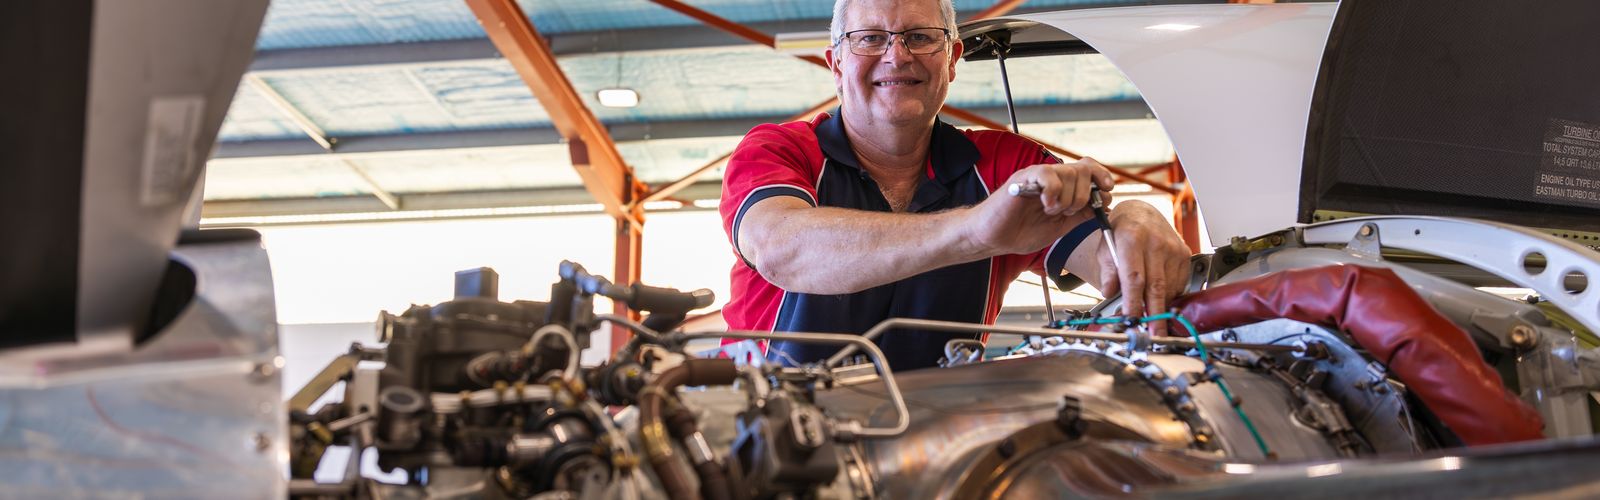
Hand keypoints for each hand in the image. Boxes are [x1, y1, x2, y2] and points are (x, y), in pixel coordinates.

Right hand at [965, 159, 1114, 255]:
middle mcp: (1051, 177)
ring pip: (1069, 173)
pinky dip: (1053, 192)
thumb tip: (1104, 206)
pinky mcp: (1024, 178)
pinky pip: (1048, 174)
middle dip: (1085, 194)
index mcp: (1062, 186)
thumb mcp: (1060, 227)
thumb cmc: (1020, 232)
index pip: (1089, 169)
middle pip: (1084, 170)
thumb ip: (1080, 215)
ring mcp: (1038, 176)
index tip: (1107, 193)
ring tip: (1052, 211)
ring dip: (1068, 198)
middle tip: (1069, 211)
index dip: (1102, 178)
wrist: (993, 238)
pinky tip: (1045, 205)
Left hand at [1095, 200, 1192, 330]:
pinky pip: (1179, 283)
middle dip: (1155, 314)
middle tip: (1153, 334)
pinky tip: (1160, 297)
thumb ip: (1107, 270)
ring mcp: (1173, 248)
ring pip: (1169, 288)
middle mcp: (1156, 242)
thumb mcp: (1105, 247)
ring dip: (1160, 305)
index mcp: (1132, 237)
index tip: (1132, 320)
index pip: (1134, 277)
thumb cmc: (1121, 231)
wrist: (1142, 213)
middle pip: (1156, 286)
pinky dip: (1170, 295)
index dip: (1133, 302)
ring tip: (1151, 316)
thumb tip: (1108, 292)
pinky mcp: (1185, 254)